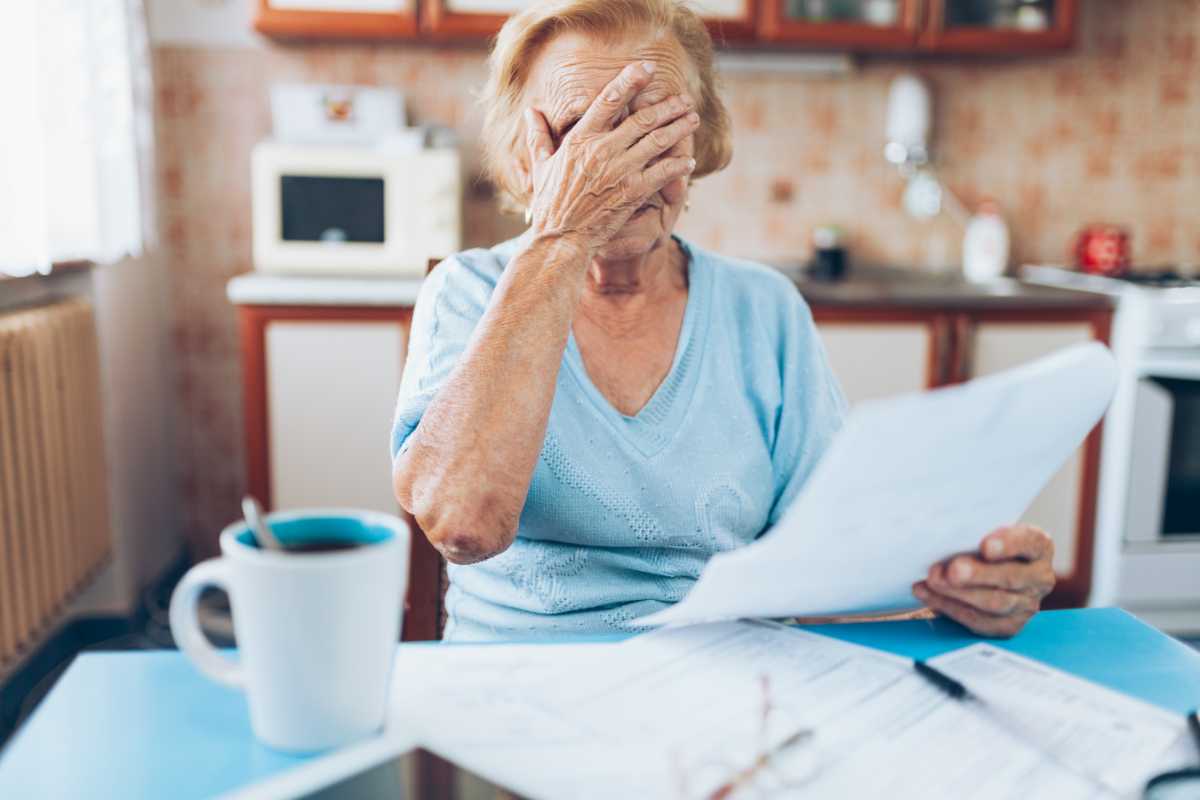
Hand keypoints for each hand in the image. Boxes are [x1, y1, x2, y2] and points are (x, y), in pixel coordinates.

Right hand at [524, 60, 699, 253]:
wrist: (561, 238)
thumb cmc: (550, 204)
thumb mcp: (541, 166)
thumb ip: (538, 136)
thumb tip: (530, 112)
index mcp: (580, 139)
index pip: (609, 100)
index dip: (631, 81)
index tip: (648, 69)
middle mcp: (601, 151)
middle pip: (642, 119)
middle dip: (667, 106)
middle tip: (684, 99)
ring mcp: (618, 172)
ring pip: (657, 141)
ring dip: (678, 128)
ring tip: (692, 118)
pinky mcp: (632, 193)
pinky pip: (661, 173)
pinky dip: (678, 164)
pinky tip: (689, 160)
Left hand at [912, 525, 1055, 636]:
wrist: (992, 569)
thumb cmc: (983, 541)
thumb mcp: (985, 529)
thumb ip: (974, 531)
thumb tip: (944, 536)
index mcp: (1039, 546)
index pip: (1030, 543)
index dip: (1008, 545)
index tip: (985, 546)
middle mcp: (1039, 577)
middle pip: (1011, 577)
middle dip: (978, 574)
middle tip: (952, 569)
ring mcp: (1027, 604)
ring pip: (995, 603)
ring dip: (959, 593)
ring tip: (933, 580)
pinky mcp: (1009, 625)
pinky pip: (980, 621)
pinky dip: (950, 607)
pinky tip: (929, 594)